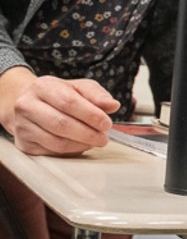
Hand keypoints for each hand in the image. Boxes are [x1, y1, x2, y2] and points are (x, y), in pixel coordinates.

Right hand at [0, 68, 117, 155]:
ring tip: (96, 141)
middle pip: (61, 124)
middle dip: (88, 133)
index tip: (107, 123)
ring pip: (55, 141)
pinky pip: (51, 152)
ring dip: (81, 144)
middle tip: (104, 137)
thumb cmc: (59, 95)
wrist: (29, 104)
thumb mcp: (79, 87)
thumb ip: (97, 95)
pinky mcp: (24, 144)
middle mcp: (27, 106)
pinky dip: (71, 151)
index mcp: (42, 87)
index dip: (90, 115)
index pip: (68, 102)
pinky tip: (82, 145)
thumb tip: (113, 105)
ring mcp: (22, 126)